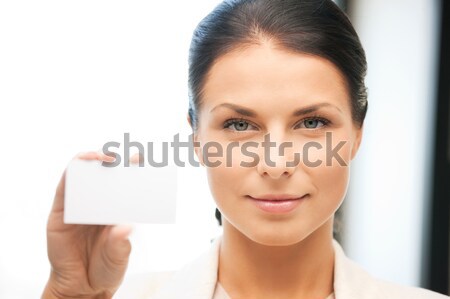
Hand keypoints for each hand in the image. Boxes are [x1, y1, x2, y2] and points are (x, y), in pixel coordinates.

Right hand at [42, 151, 132, 298]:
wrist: (81, 287)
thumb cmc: (105, 267)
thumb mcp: (118, 257)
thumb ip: (119, 244)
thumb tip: (125, 228)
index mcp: (117, 210)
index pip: (126, 184)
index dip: (134, 171)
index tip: (144, 161)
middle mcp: (99, 203)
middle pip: (106, 174)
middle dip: (117, 160)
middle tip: (129, 156)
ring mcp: (79, 205)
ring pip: (84, 175)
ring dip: (93, 160)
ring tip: (105, 156)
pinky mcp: (60, 212)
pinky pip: (63, 188)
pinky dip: (71, 173)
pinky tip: (79, 165)